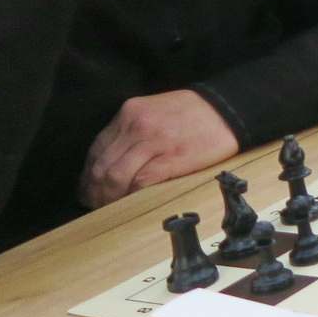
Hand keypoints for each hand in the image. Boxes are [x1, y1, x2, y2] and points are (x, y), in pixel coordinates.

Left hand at [80, 90, 239, 208]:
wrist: (229, 109)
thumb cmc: (194, 112)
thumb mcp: (155, 109)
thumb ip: (133, 129)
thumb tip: (115, 158)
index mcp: (130, 112)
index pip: (96, 149)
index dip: (88, 174)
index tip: (88, 188)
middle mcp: (137, 125)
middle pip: (102, 166)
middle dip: (94, 190)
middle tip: (94, 204)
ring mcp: (154, 141)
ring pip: (116, 176)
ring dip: (110, 197)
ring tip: (111, 207)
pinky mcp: (172, 158)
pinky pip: (141, 182)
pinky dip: (131, 196)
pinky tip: (131, 202)